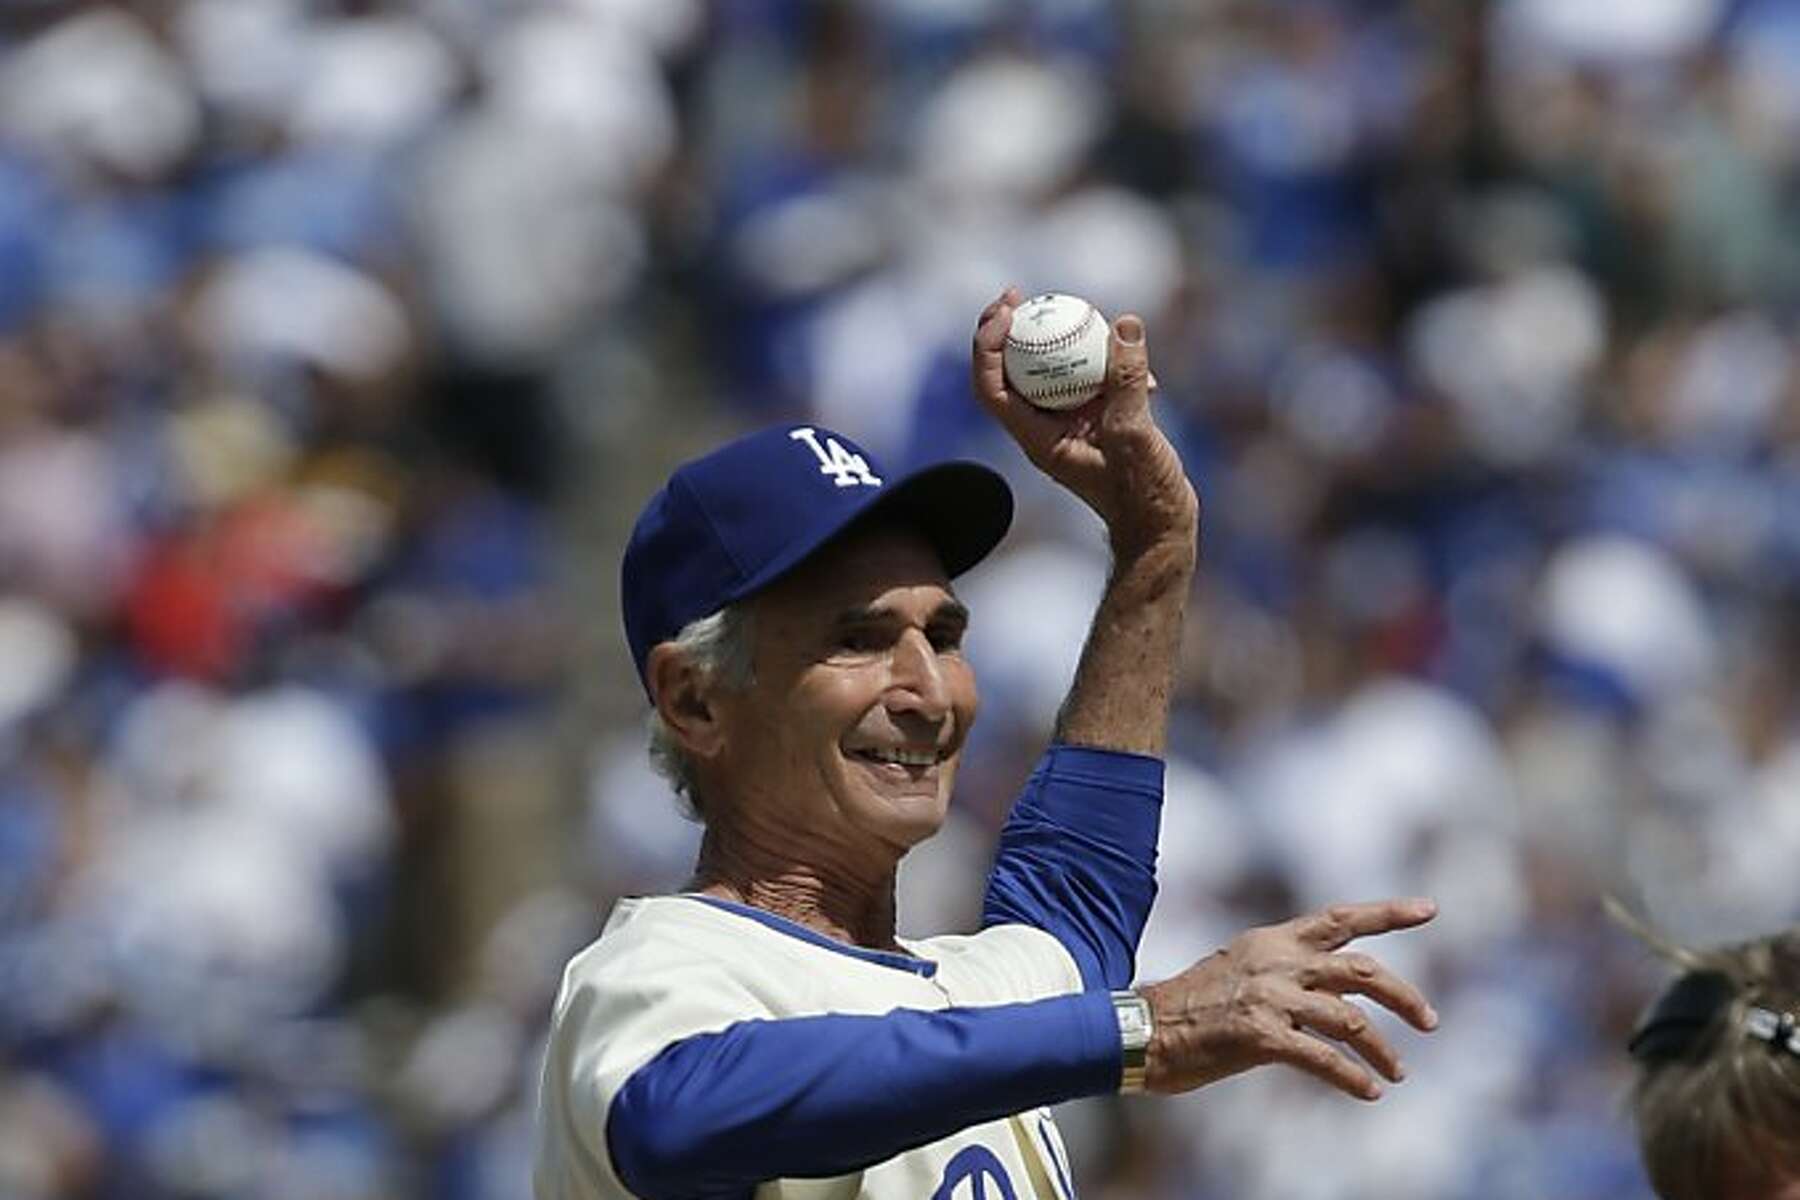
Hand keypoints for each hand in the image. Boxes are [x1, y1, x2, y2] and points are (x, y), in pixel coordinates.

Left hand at [971, 287, 1197, 560]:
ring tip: (1079, 311)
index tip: (1005, 311)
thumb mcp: (1135, 433)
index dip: (987, 345)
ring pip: (1051, 372)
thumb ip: (1126, 380)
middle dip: (1009, 331)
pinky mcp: (1098, 423)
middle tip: (1020, 294)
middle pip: (1010, 373)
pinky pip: (1090, 381)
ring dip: (1061, 341)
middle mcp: (1046, 430)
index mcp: (1037, 439)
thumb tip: (1123, 324)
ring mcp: (1071, 426)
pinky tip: (1139, 361)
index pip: (991, 387)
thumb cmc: (1143, 495)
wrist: (1163, 527)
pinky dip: (1107, 364)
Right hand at [1137, 898, 1439, 1100]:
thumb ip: (1286, 974)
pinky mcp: (1261, 1036)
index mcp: (1272, 941)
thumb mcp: (1240, 970)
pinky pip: (1324, 1059)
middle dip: (1404, 995)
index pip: (1340, 918)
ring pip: (1351, 1020)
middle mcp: (1277, 962)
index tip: (1429, 909)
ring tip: (1398, 1072)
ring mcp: (1270, 998)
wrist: (1143, 1029)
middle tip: (1430, 1021)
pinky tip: (1368, 1092)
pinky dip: (1352, 1077)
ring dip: (1382, 1049)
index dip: (1388, 913)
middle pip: (1361, 970)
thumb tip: (1333, 998)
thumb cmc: (1190, 1006)